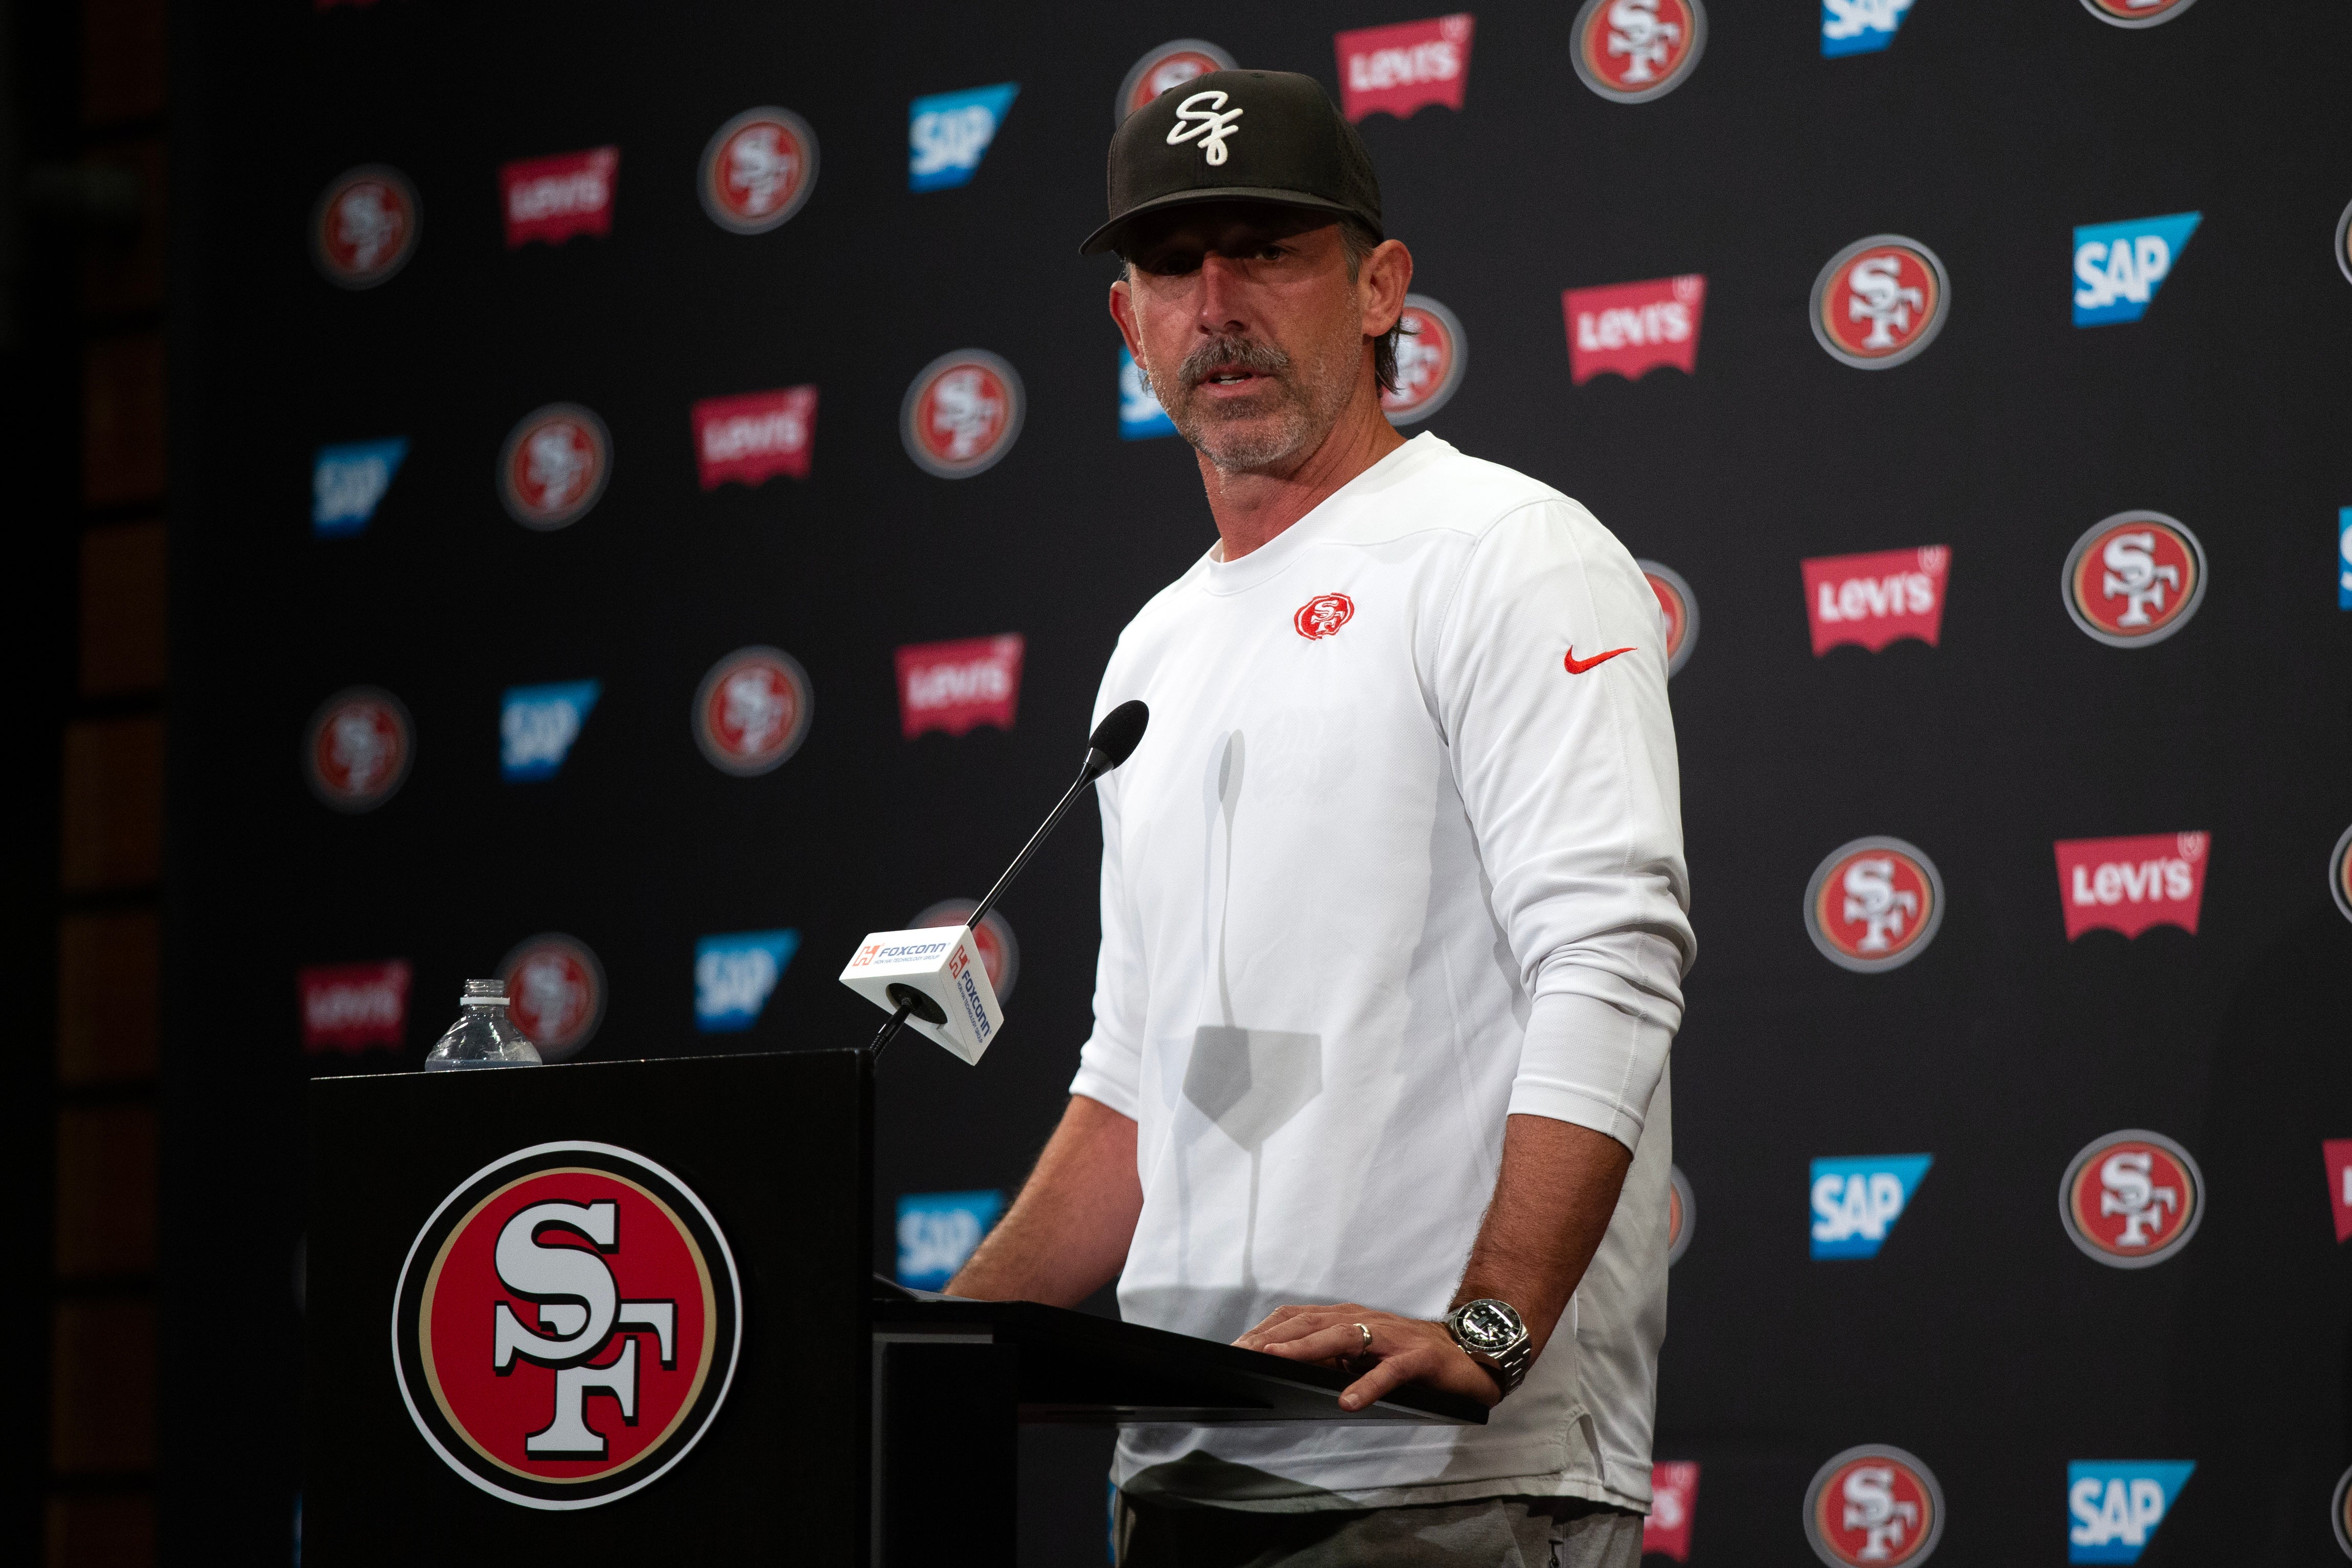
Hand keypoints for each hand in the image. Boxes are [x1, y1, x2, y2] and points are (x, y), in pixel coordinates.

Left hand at [1234, 1303, 1502, 1412]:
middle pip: (1312, 1323)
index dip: (1267, 1329)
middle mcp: (1366, 1320)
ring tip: (1279, 1360)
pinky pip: (1389, 1372)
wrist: (1469, 1355)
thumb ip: (1332, 1359)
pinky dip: (1367, 1385)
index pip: (1299, 1318)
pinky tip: (1348, 1401)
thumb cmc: (1411, 1357)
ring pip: (1343, 1337)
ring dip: (1308, 1349)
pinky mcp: (1418, 1358)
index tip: (1237, 1347)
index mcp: (1350, 1318)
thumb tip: (1288, 1369)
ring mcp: (1392, 1337)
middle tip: (1244, 1353)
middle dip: (1275, 1337)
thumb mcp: (1364, 1356)